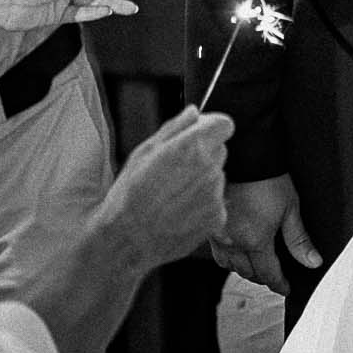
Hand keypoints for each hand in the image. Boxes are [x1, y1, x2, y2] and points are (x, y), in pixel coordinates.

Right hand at [101, 105, 233, 266]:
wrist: (127, 240)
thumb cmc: (130, 195)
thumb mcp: (144, 152)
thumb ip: (174, 127)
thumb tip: (193, 112)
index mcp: (191, 146)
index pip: (225, 124)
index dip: (211, 128)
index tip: (199, 135)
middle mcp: (209, 168)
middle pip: (220, 150)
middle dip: (204, 154)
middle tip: (176, 169)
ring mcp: (215, 194)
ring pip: (218, 176)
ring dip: (203, 180)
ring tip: (173, 194)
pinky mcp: (217, 217)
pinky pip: (217, 201)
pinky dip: (204, 204)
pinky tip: (180, 211)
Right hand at [210, 173, 321, 292]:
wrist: (244, 155)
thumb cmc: (267, 177)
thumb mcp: (290, 208)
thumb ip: (299, 240)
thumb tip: (313, 262)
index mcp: (255, 241)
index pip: (269, 274)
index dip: (280, 284)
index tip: (286, 287)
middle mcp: (234, 243)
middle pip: (249, 273)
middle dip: (264, 277)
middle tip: (275, 276)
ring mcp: (219, 236)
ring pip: (231, 266)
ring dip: (245, 270)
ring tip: (257, 265)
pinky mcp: (210, 226)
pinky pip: (218, 253)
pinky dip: (229, 258)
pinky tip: (237, 251)